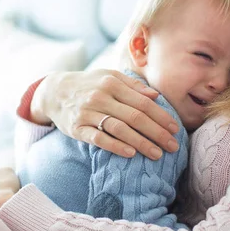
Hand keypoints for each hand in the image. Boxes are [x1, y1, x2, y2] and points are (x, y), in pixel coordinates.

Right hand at [31, 69, 179, 159]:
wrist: (54, 91)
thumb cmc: (89, 84)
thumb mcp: (109, 76)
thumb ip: (133, 85)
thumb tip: (155, 96)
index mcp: (112, 83)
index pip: (142, 102)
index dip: (161, 116)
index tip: (175, 129)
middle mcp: (100, 97)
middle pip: (135, 117)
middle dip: (157, 132)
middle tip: (173, 146)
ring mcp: (87, 113)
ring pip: (119, 129)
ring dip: (141, 142)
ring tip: (157, 154)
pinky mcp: (77, 128)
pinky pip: (98, 138)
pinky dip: (115, 146)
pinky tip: (130, 153)